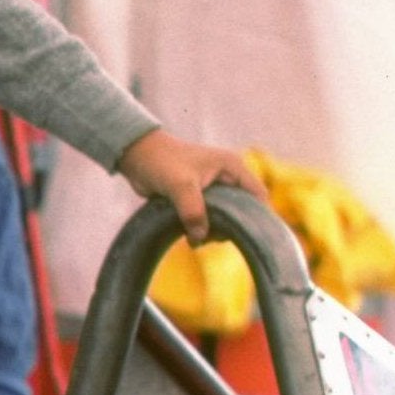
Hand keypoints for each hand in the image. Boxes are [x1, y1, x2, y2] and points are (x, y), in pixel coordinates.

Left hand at [116, 129, 257, 244]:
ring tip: (197, 237)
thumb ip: (193, 210)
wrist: (136, 156)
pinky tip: (191, 238)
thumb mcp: (180, 185)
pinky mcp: (198, 199)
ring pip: (224, 217)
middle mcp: (227, 178)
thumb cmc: (160, 161)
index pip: (258, 195)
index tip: (247, 235)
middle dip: (230, 226)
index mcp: (232, 167)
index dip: (257, 216)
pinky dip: (202, 229)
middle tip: (212, 237)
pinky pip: (208, 219)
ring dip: (214, 230)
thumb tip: (200, 237)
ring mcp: (213, 189)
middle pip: (242, 210)